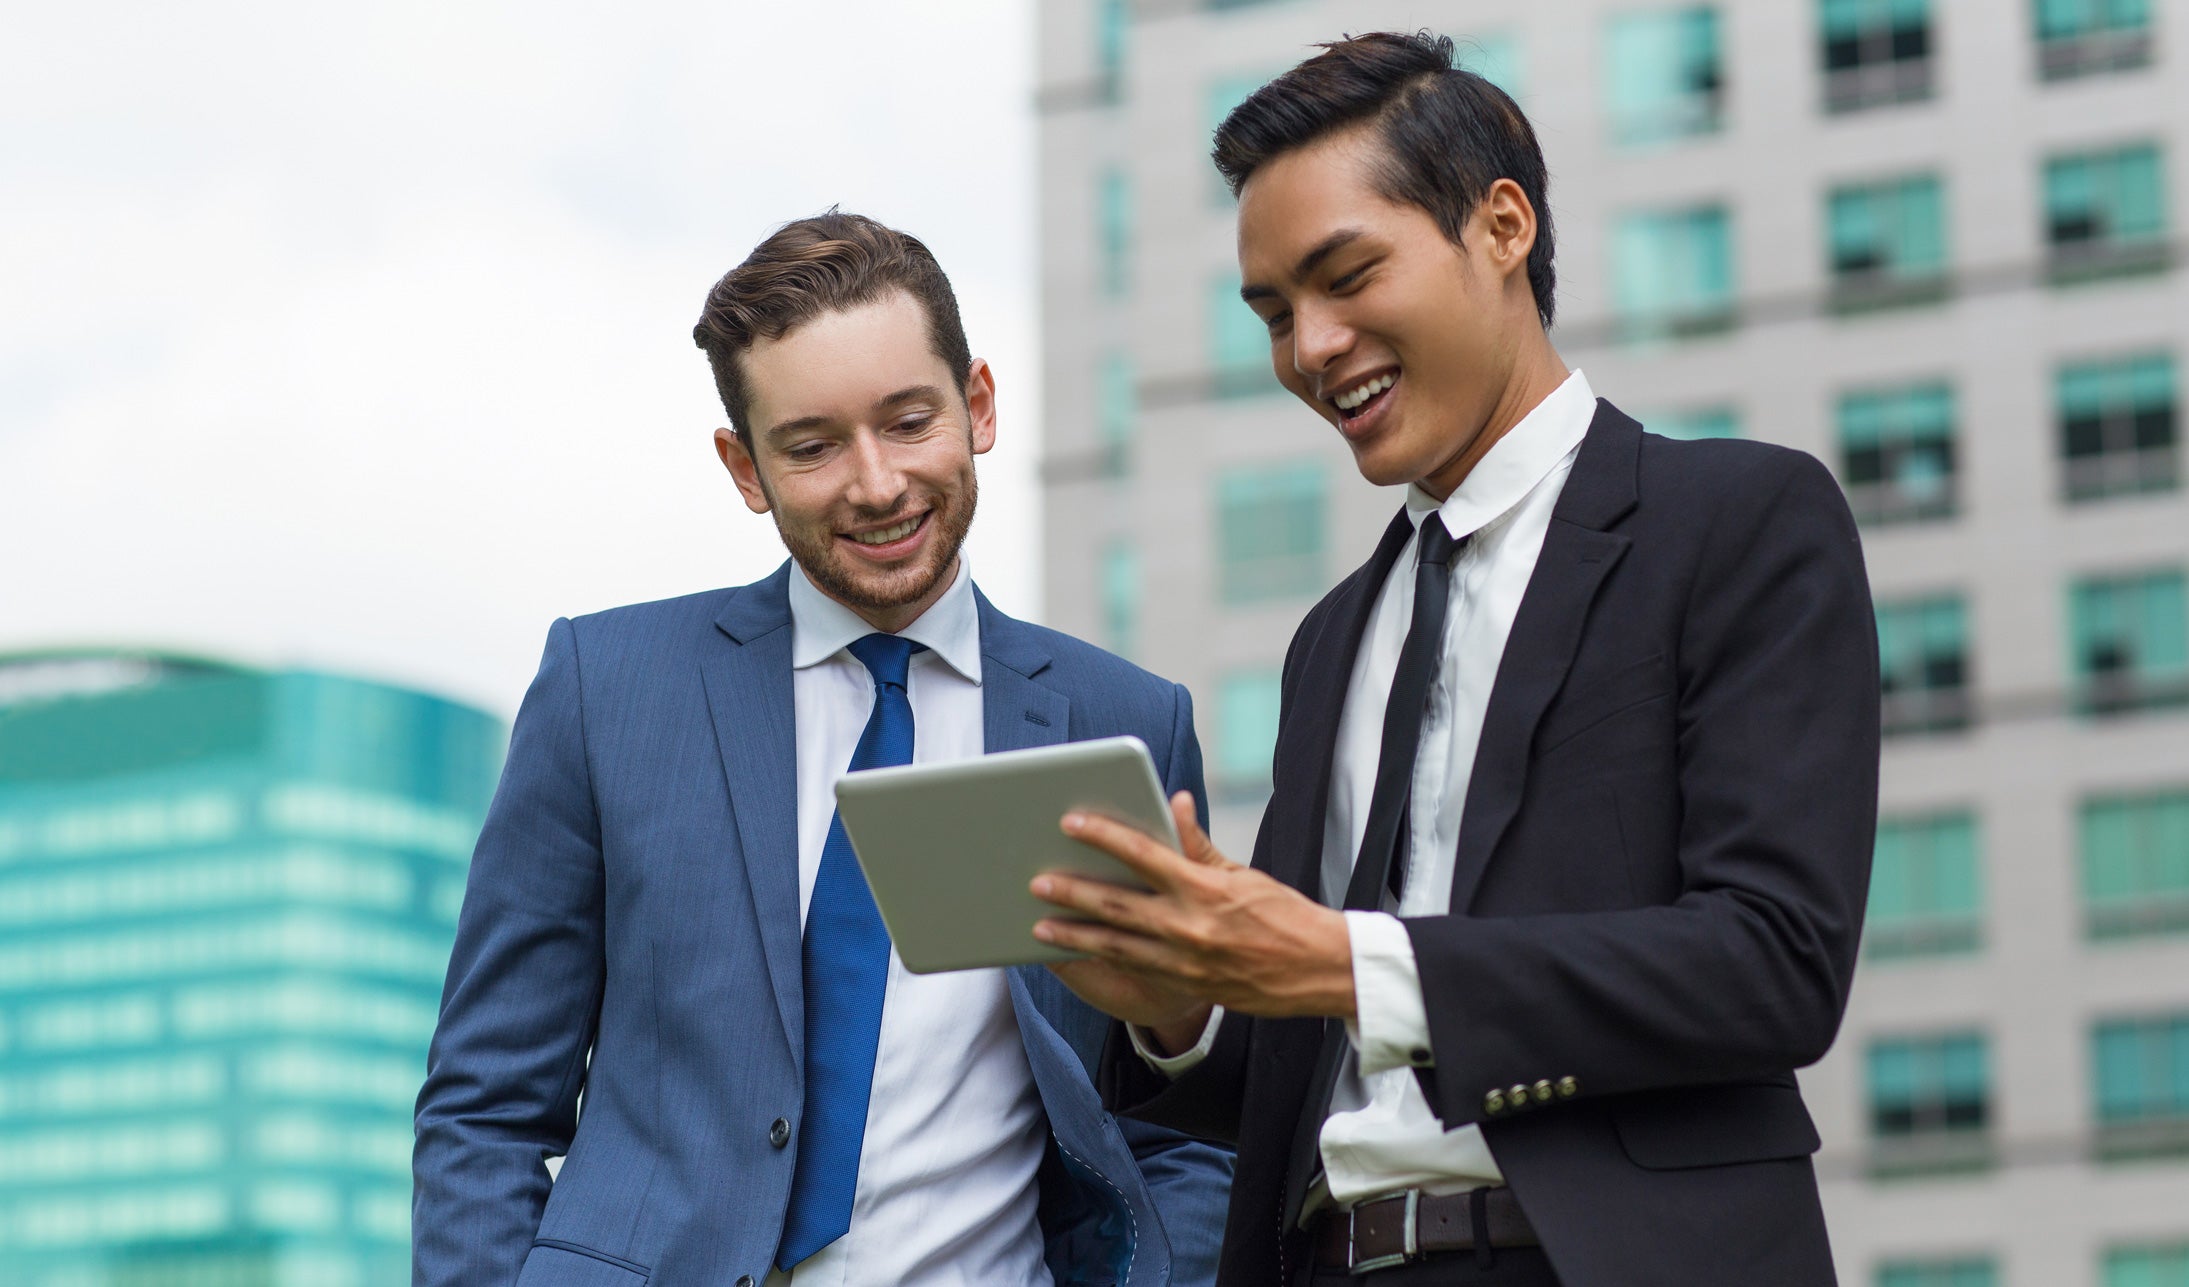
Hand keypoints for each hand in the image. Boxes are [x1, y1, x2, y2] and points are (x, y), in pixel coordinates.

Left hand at [1032, 791, 1355, 1021]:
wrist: (1317, 970)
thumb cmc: (1283, 915)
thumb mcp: (1241, 874)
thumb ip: (1198, 844)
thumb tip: (1175, 801)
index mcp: (1204, 889)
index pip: (1144, 855)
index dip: (1104, 836)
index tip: (1072, 821)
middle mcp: (1190, 926)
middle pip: (1117, 906)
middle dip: (1072, 893)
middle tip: (1037, 882)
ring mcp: (1185, 962)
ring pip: (1115, 946)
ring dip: (1074, 935)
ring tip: (1040, 926)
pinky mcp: (1187, 986)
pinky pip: (1133, 970)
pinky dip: (1101, 960)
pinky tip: (1075, 954)